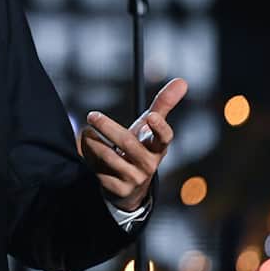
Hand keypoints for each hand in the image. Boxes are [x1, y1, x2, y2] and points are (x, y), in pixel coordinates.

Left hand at [79, 78, 187, 210]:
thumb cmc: (140, 147)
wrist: (129, 184)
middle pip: (128, 144)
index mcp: (158, 148)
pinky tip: (88, 153)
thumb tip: (182, 80)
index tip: (151, 116)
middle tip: (92, 115)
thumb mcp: (149, 128)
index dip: (160, 128)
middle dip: (108, 127)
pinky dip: (89, 157)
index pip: (165, 138)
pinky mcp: (119, 189)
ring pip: (109, 157)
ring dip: (93, 142)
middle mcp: (149, 165)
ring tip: (87, 133)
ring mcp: (134, 179)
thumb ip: (163, 105)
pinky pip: (99, 171)